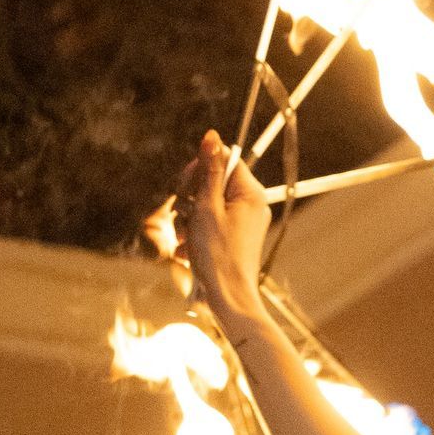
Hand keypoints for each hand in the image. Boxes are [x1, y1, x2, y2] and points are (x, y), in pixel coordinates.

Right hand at [174, 129, 270, 325]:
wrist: (228, 299)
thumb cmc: (218, 255)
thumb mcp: (207, 207)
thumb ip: (209, 171)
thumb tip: (212, 135)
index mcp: (251, 194)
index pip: (223, 161)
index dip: (198, 171)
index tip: (186, 189)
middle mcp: (251, 206)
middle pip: (212, 182)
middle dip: (190, 198)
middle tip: (183, 216)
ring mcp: (242, 224)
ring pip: (205, 205)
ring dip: (188, 219)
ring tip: (184, 238)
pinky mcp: (232, 239)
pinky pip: (208, 225)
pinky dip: (193, 234)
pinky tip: (185, 250)